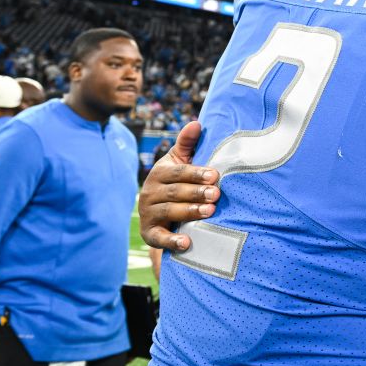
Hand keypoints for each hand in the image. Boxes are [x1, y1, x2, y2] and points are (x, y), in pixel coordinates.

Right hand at [139, 121, 221, 250]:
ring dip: (189, 212)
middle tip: (216, 194)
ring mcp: (148, 213)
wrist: (159, 212)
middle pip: (174, 192)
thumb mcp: (179, 161)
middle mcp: (150, 192)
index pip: (178, 172)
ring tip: (210, 212)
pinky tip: (187, 243)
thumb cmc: (176, 181)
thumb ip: (187, 144)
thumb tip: (197, 123)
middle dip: (196, 193)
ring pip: (169, 211)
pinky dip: (172, 241)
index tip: (215, 175)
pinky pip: (159, 238)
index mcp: (159, 173)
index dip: (196, 173)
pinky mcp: (150, 233)